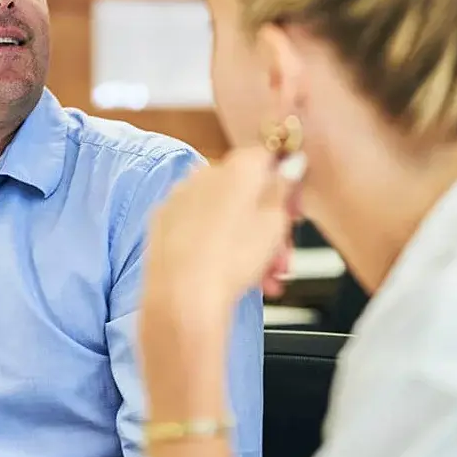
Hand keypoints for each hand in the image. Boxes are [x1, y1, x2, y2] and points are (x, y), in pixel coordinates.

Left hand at [144, 147, 298, 314]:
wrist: (184, 297)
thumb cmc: (229, 261)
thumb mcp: (275, 223)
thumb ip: (284, 188)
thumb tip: (291, 166)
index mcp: (238, 167)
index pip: (268, 159)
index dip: (286, 184)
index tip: (293, 208)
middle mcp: (205, 173)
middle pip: (246, 190)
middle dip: (268, 222)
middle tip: (281, 251)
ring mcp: (180, 197)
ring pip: (225, 212)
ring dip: (248, 240)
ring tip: (263, 274)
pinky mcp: (164, 222)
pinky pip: (200, 226)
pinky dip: (217, 243)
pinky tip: (234, 272)